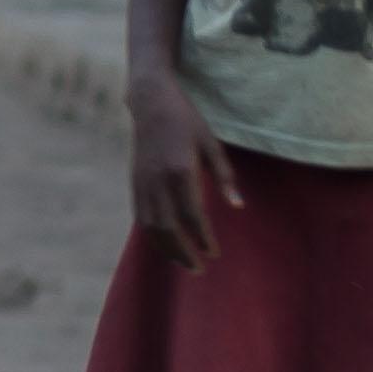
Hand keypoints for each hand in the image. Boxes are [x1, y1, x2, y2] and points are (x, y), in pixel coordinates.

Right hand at [127, 81, 238, 269]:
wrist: (151, 102)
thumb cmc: (187, 121)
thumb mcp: (212, 144)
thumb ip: (225, 177)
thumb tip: (237, 206)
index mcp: (181, 171)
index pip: (192, 215)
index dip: (203, 238)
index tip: (214, 253)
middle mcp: (159, 180)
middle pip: (168, 228)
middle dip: (183, 252)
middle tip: (198, 269)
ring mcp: (143, 182)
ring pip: (151, 226)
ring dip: (166, 248)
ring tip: (182, 262)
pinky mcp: (135, 181)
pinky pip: (140, 216)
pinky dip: (152, 234)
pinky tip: (164, 243)